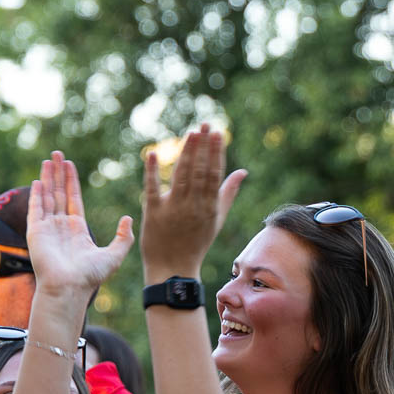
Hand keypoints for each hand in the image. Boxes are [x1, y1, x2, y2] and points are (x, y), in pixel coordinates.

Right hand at [27, 151, 133, 296]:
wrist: (69, 288)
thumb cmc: (90, 277)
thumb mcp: (114, 255)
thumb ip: (122, 237)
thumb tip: (127, 218)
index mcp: (76, 230)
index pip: (73, 199)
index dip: (72, 181)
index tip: (70, 164)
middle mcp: (60, 227)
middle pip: (58, 193)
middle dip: (58, 173)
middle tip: (57, 153)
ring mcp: (47, 229)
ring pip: (47, 196)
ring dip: (47, 178)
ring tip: (49, 159)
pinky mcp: (35, 233)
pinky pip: (35, 209)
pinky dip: (36, 195)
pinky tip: (39, 180)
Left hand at [140, 124, 247, 280]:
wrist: (174, 269)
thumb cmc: (196, 243)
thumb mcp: (216, 220)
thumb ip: (227, 193)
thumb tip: (242, 171)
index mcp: (209, 207)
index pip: (214, 174)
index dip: (215, 152)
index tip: (216, 132)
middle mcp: (193, 206)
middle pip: (199, 171)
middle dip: (202, 147)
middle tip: (203, 124)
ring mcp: (173, 209)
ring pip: (181, 176)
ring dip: (186, 154)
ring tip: (190, 134)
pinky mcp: (153, 214)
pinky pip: (152, 189)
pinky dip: (151, 172)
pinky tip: (151, 153)